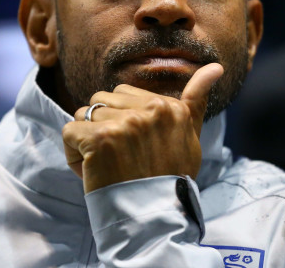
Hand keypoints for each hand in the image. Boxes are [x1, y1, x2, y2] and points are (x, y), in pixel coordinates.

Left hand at [63, 63, 223, 192]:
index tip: (134, 150)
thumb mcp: (190, 138)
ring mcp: (125, 123)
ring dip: (86, 141)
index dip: (121, 123)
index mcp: (170, 107)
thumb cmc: (169, 179)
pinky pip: (69, 132)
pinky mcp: (100, 138)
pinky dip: (72, 153)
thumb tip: (215, 66)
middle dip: (101, 128)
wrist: (153, 219)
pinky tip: (90, 171)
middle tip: (118, 159)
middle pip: (101, 101)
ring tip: (106, 166)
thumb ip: (197, 101)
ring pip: (83, 115)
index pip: (123, 95)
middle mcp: (150, 110)